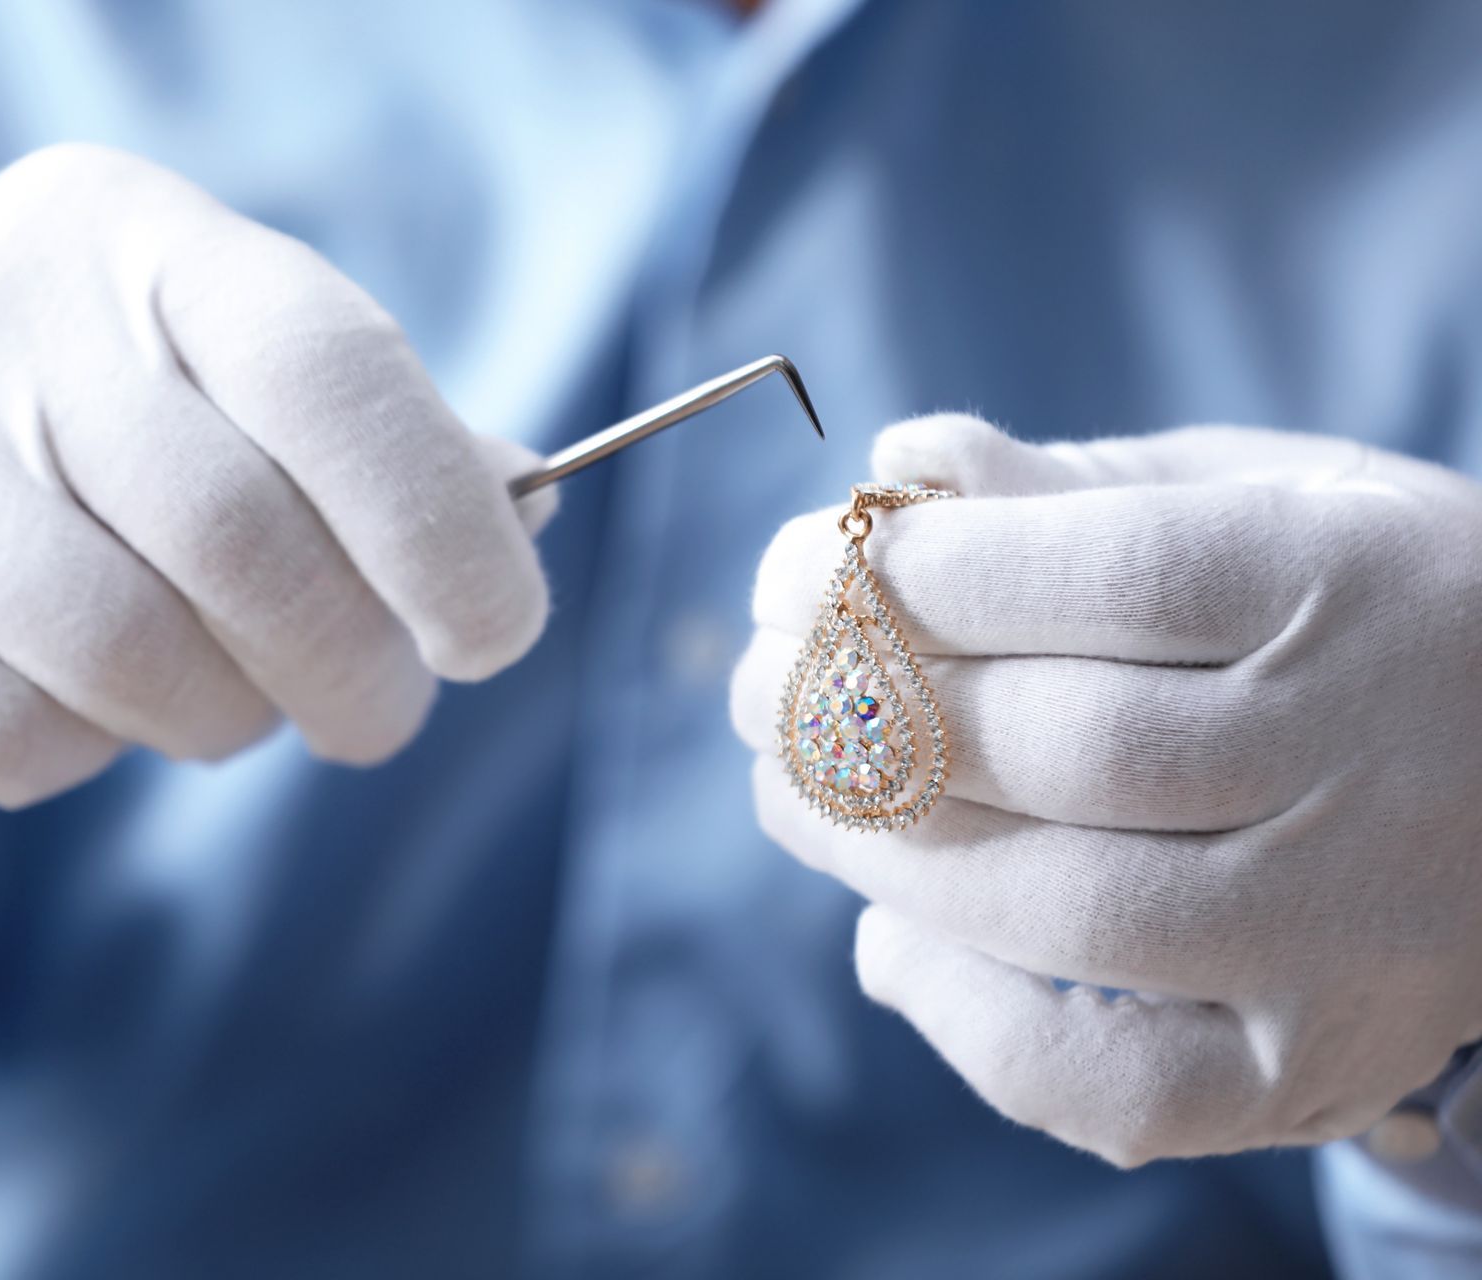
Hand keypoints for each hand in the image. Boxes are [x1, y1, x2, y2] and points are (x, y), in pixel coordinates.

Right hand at [0, 145, 551, 805]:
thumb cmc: (73, 426)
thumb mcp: (214, 375)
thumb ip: (367, 443)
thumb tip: (516, 522)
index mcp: (137, 243)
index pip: (328, 373)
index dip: (438, 525)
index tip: (494, 632)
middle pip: (244, 543)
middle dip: (351, 668)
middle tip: (374, 715)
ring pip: (137, 661)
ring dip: (221, 718)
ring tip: (211, 695)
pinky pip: (20, 743)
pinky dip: (86, 754)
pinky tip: (64, 697)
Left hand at [733, 415, 1481, 1165]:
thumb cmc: (1363, 608)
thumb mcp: (1270, 498)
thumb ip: (1086, 485)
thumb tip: (901, 458)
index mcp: (1352, 588)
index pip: (1111, 578)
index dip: (927, 576)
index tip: (804, 568)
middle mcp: (1366, 768)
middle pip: (1070, 749)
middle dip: (866, 707)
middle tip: (761, 680)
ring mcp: (1349, 938)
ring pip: (1068, 912)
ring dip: (880, 846)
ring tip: (784, 782)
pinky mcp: (1314, 1065)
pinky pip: (1118, 1086)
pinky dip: (969, 1023)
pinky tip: (887, 938)